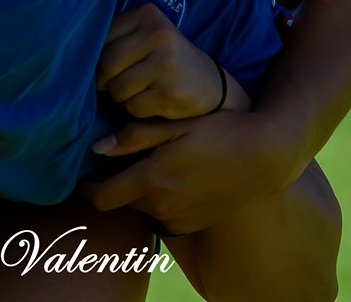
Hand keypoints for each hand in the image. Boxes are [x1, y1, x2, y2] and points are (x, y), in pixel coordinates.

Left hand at [82, 109, 295, 235]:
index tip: (87, 178)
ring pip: (145, 208)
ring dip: (143, 192)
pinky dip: (163, 202)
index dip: (89, 189)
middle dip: (119, 185)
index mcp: (152, 178)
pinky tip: (178, 180)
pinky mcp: (193, 226)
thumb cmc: (218, 131)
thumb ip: (134, 136)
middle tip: (129, 162)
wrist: (263, 158)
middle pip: (123, 201)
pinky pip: (165, 217)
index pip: (102, 197)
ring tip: (159, 166)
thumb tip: (97, 148)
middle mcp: (162, 205)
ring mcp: (178, 219)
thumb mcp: (175, 125)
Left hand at [94, 3, 231, 119]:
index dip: (97, 57)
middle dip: (105, 81)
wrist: (212, 85)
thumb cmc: (169, 60)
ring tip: (138, 91)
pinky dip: (136, 110)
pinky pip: (132, 107)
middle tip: (115, 84)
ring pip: (117, 88)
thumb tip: (74, 54)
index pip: (102, 37)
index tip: (107, 66)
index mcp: (148, 15)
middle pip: (106, 64)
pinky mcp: (169, 93)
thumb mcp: (149, 36)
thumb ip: (119, 37)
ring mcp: (165, 64)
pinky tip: (152, 102)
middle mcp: (158, 35)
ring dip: (121, 97)